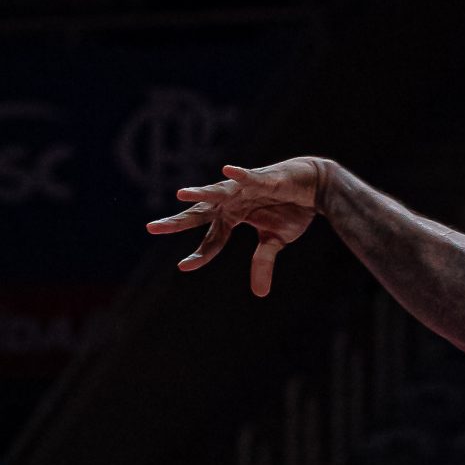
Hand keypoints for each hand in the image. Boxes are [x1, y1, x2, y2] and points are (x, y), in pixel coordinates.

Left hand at [148, 157, 327, 296]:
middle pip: (200, 214)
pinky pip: (248, 176)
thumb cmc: (291, 208)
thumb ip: (262, 263)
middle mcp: (231, 202)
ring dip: (201, 193)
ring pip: (217, 192)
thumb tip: (260, 294)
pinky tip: (226, 170)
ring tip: (182, 194)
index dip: (199, 254)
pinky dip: (238, 174)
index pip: (211, 241)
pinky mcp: (262, 178)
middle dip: (177, 222)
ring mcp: (243, 189)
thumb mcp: (275, 241)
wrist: (313, 185)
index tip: (183, 266)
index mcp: (231, 217)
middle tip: (151, 228)